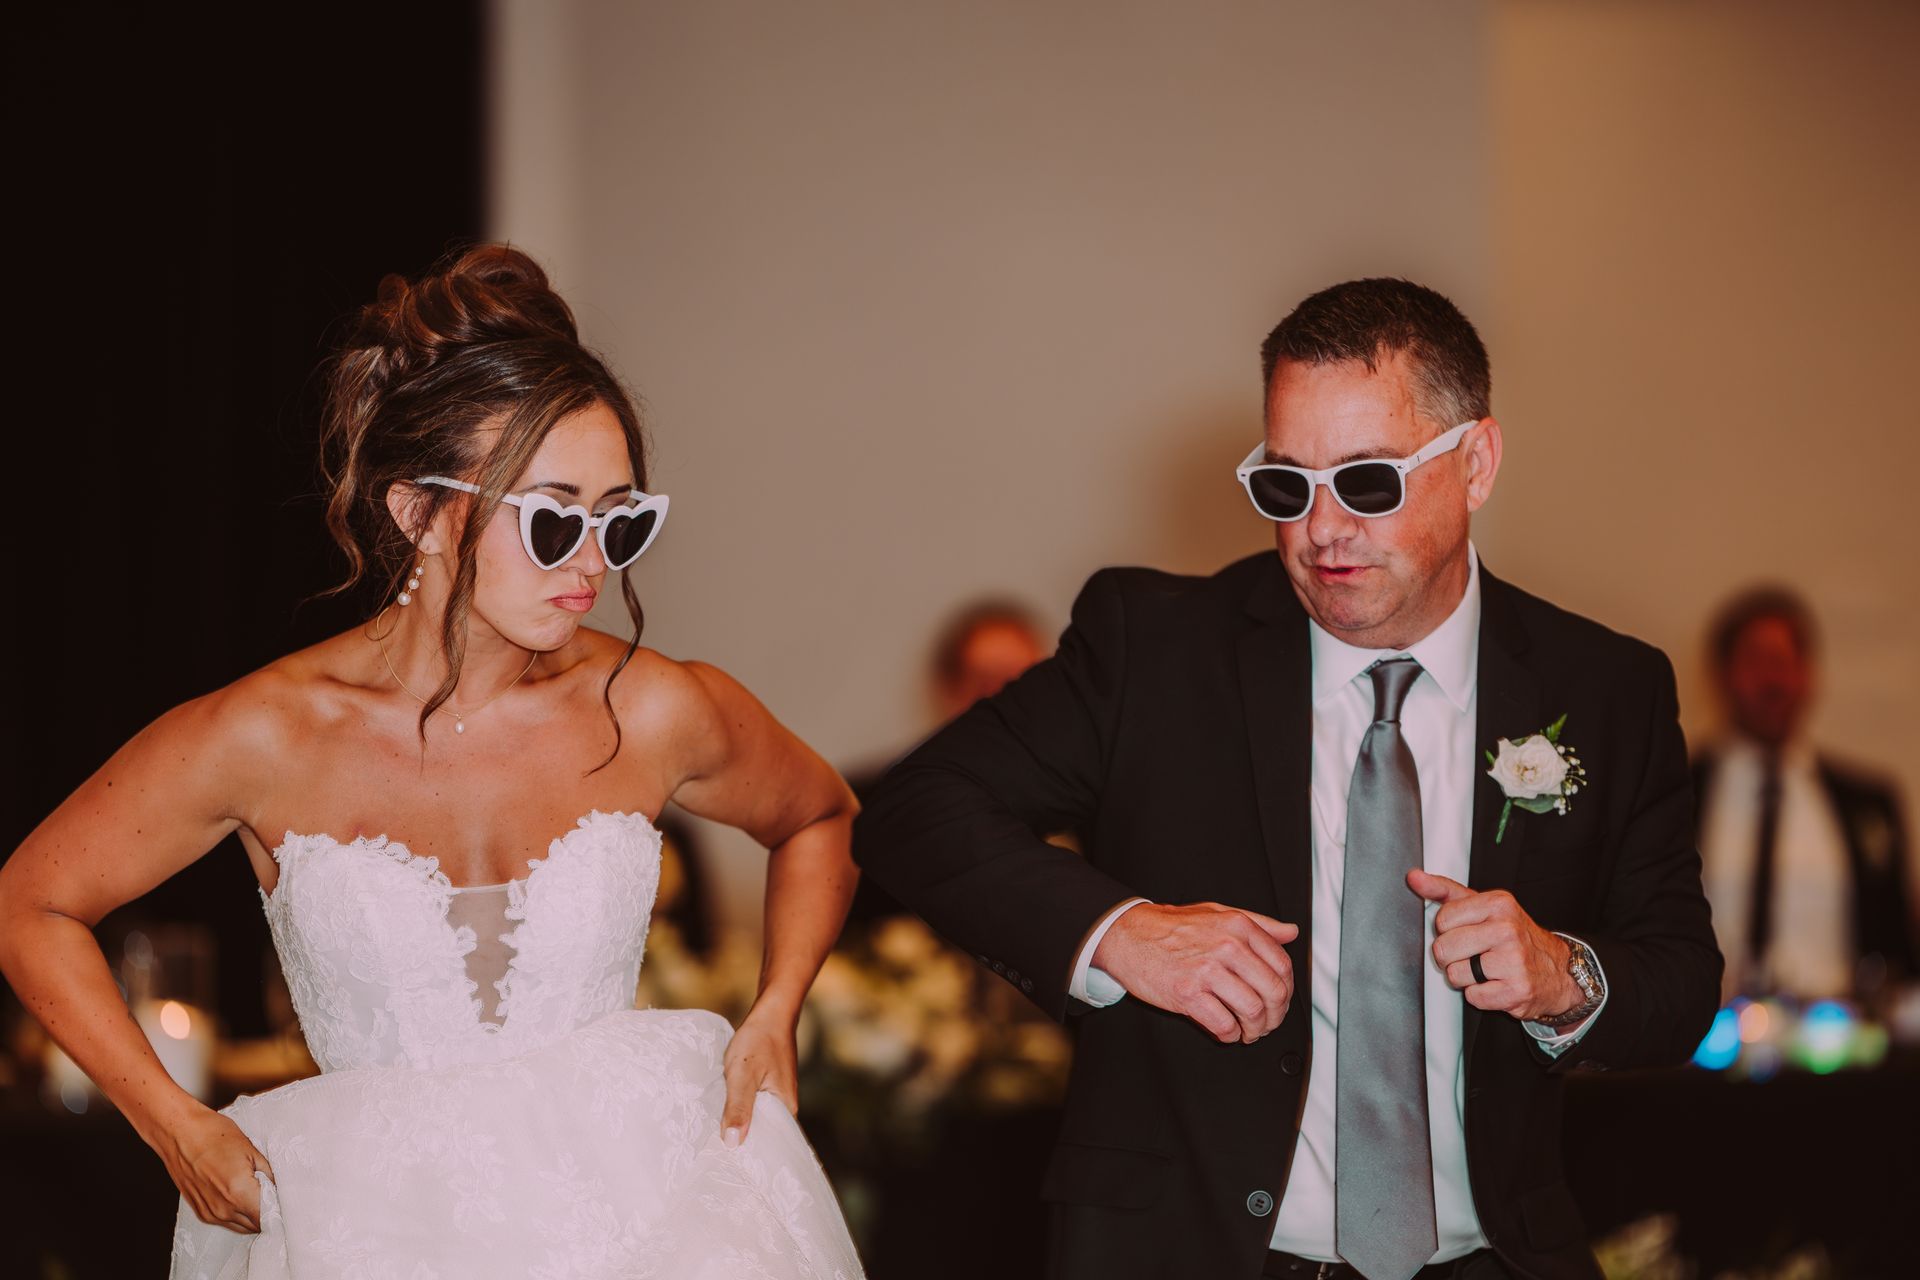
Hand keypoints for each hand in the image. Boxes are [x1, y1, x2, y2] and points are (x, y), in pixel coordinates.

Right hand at [154, 1106, 273, 1233]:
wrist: (179, 1133)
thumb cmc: (214, 1135)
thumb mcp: (251, 1150)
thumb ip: (268, 1174)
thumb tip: (280, 1188)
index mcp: (239, 1193)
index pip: (268, 1216)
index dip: (280, 1210)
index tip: (288, 1202)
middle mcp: (223, 1209)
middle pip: (255, 1225)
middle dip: (269, 1215)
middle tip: (277, 1198)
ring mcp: (209, 1213)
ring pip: (241, 1226)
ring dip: (253, 1217)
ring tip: (260, 1198)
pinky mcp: (200, 1211)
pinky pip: (225, 1222)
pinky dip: (237, 1215)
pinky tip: (242, 1199)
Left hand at [720, 1006, 798, 1147]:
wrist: (771, 1011)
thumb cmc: (760, 1040)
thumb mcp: (743, 1075)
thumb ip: (739, 1107)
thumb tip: (732, 1143)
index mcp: (786, 1109)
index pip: (769, 1144)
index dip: (749, 1155)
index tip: (726, 1166)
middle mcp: (784, 1105)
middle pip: (760, 1132)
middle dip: (739, 1142)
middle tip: (712, 1157)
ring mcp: (775, 1094)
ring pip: (754, 1117)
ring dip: (737, 1123)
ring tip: (712, 1141)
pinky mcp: (766, 1085)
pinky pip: (752, 1104)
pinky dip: (737, 1108)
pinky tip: (720, 1112)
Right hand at [1092, 902, 1298, 1043]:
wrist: (1127, 935)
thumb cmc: (1170, 927)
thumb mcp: (1217, 913)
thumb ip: (1258, 923)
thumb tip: (1290, 933)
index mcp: (1238, 927)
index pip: (1282, 966)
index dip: (1286, 991)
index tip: (1278, 1002)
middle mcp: (1227, 946)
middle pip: (1274, 992)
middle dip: (1275, 1016)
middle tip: (1266, 1023)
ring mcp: (1207, 970)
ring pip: (1253, 1011)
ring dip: (1255, 1030)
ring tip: (1247, 1031)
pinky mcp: (1187, 993)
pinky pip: (1223, 1024)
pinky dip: (1230, 1035)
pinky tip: (1225, 1031)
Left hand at [1409, 870, 1583, 1022]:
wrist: (1556, 970)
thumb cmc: (1511, 936)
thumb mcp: (1483, 906)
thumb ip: (1445, 891)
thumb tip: (1413, 877)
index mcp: (1498, 904)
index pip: (1442, 920)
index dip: (1448, 931)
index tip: (1466, 932)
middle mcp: (1507, 929)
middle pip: (1444, 949)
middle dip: (1452, 957)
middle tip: (1474, 955)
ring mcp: (1514, 961)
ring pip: (1455, 975)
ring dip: (1465, 978)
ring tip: (1485, 970)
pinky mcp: (1517, 990)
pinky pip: (1473, 996)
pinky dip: (1479, 995)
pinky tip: (1495, 984)